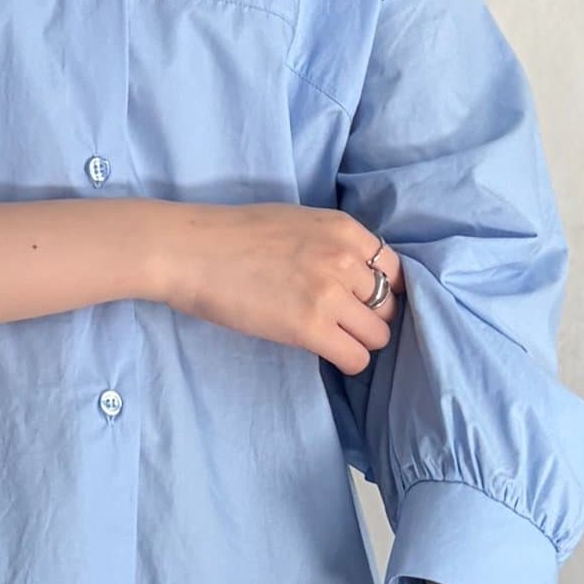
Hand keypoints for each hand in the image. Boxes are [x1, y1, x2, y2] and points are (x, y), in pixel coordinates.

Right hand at [156, 203, 403, 370]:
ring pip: (378, 336)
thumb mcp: (297, 221)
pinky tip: (323, 352)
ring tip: (329, 338)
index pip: (393, 270)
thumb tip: (356, 275)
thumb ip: (332, 244)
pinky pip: (356, 358)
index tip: (358, 302)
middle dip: (368, 318)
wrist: (189, 251)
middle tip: (338, 323)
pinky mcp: (309, 328)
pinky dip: (345, 361)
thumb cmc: (232, 236)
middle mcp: (345, 259)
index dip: (378, 291)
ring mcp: (329, 294)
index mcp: (344, 229)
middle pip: (389, 307)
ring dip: (358, 342)